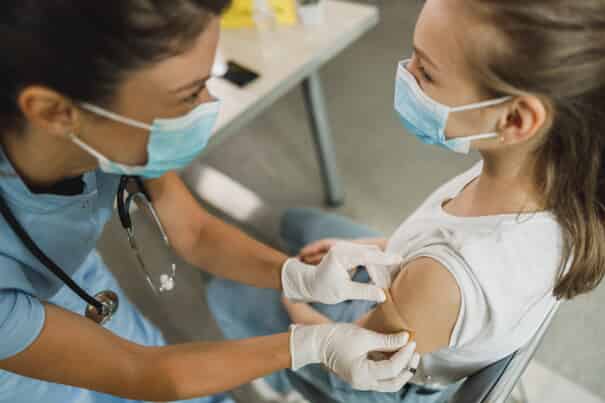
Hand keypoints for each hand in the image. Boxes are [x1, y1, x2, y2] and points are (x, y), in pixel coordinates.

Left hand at [282, 241, 403, 303]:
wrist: (310, 284)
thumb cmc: (323, 288)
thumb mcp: (343, 293)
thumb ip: (363, 292)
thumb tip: (383, 295)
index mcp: (340, 254)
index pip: (366, 255)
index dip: (384, 258)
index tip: (399, 260)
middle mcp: (343, 247)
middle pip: (371, 253)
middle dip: (383, 266)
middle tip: (390, 283)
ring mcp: (346, 248)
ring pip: (370, 254)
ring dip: (379, 267)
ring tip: (384, 284)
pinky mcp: (349, 253)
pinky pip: (366, 256)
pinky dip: (373, 266)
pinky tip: (378, 279)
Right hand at [290, 323, 419, 392]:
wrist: (316, 342)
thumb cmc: (336, 337)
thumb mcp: (363, 337)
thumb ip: (386, 340)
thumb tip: (406, 338)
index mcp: (363, 375)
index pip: (392, 368)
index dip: (405, 354)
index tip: (412, 340)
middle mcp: (363, 383)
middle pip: (394, 383)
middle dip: (407, 368)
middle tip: (415, 351)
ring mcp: (362, 380)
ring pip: (389, 381)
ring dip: (401, 368)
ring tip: (408, 351)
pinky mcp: (361, 374)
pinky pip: (381, 375)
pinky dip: (391, 365)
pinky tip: (395, 352)